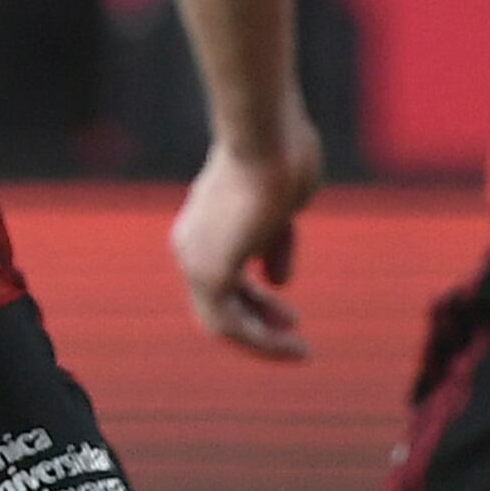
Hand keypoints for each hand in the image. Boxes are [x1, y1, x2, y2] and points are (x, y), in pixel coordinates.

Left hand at [172, 112, 324, 357]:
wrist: (265, 136)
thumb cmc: (278, 158)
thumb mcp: (278, 209)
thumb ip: (272, 245)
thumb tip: (276, 281)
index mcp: (203, 225)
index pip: (222, 277)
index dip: (255, 300)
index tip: (288, 314)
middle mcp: (190, 244)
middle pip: (219, 302)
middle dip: (259, 322)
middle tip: (293, 331)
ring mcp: (195, 259)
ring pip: (222, 321)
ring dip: (261, 343)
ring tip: (299, 353)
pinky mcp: (208, 272)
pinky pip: (231, 325)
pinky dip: (262, 342)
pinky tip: (293, 347)